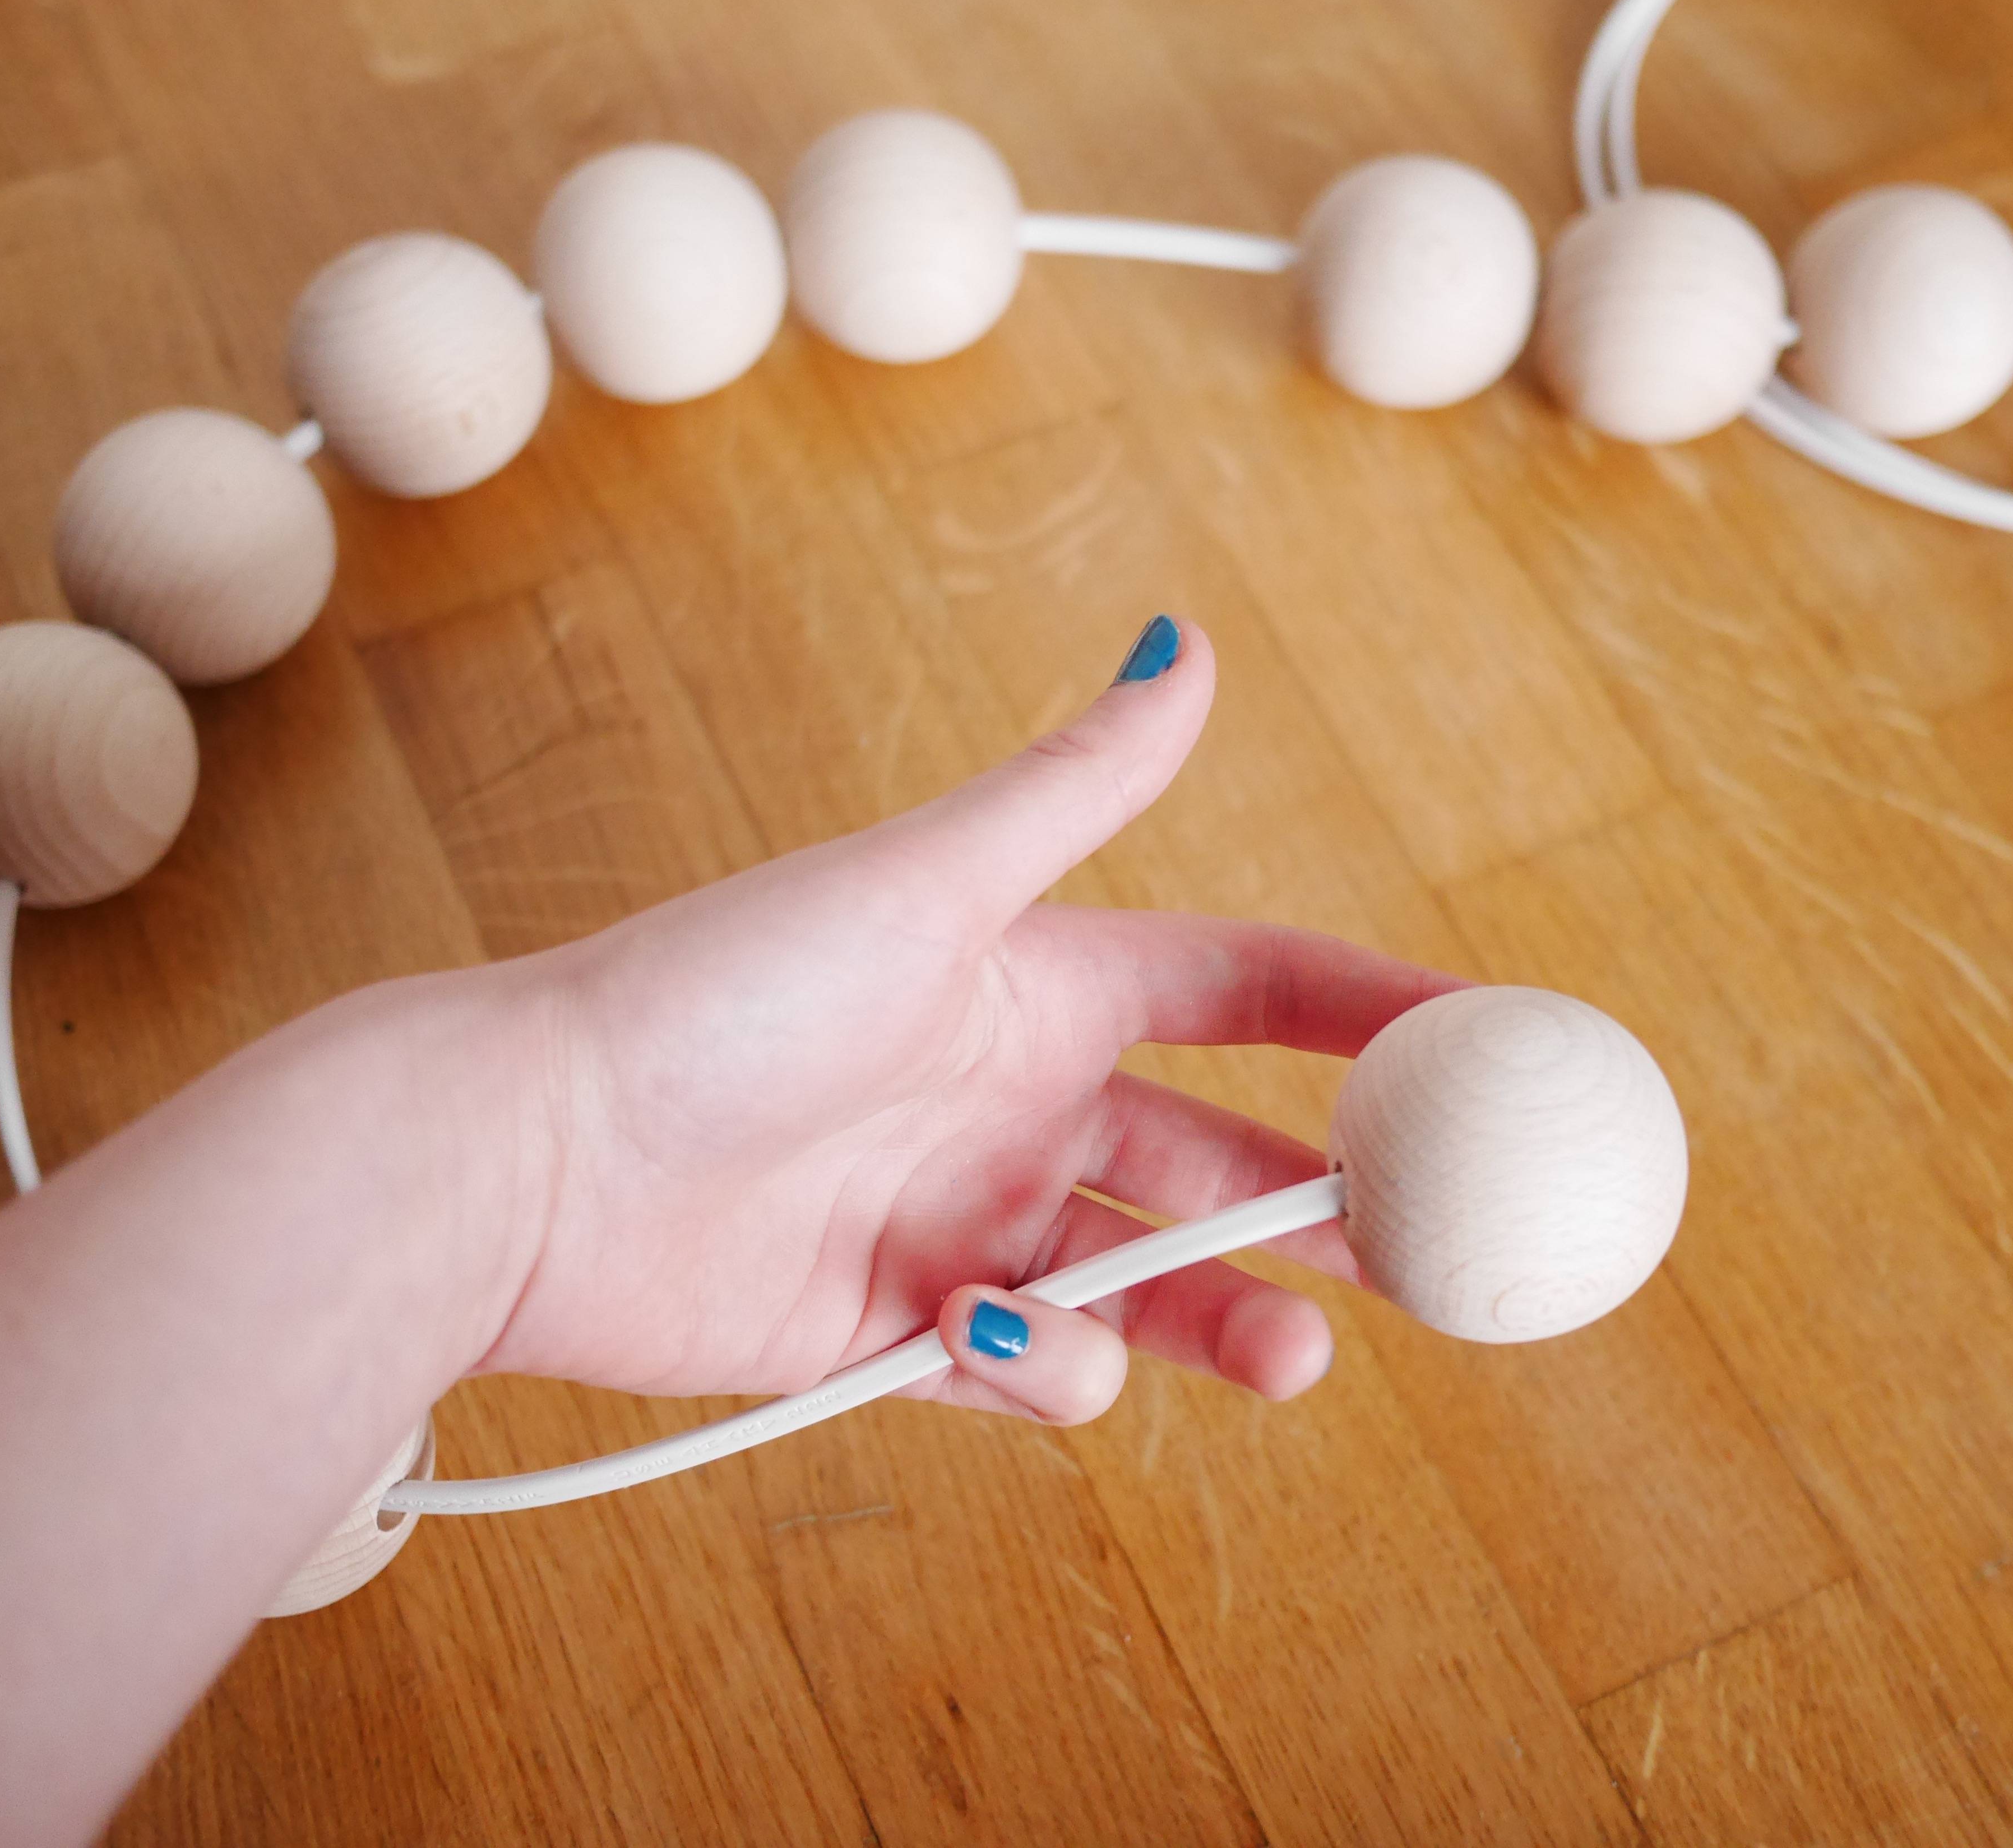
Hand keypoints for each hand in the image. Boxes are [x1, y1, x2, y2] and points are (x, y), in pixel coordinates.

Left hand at [476, 617, 1463, 1423]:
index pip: (1240, 992)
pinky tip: (1003, 1347)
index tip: (1481, 1047)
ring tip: (1292, 1361)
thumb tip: (1187, 637)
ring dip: (1223, 1320)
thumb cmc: (721, 998)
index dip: (1360, 1015)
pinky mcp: (892, 1330)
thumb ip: (1069, 788)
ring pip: (1142, 1285)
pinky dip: (1046, 1375)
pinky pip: (1024, 1372)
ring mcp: (956, 1221)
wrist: (531, 1159)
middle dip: (1320, 1205)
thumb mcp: (923, 887)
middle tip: (1421, 1257)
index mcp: (1035, 985)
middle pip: (1214, 1160)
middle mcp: (1009, 1101)